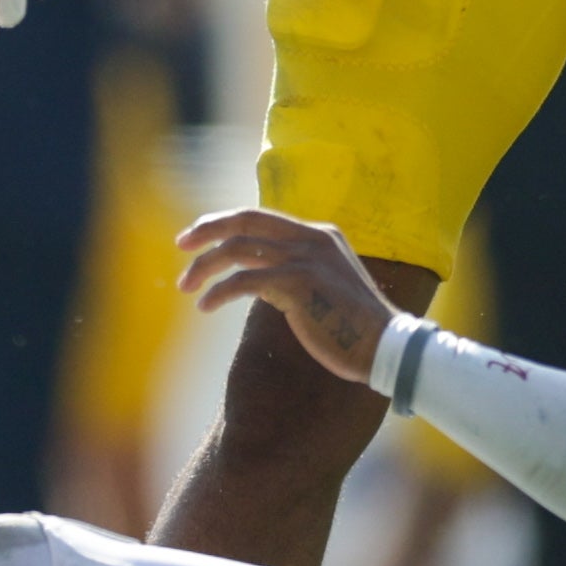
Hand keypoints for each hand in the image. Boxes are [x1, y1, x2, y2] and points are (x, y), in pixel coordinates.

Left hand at [175, 207, 396, 384]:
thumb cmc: (351, 326)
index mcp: (318, 235)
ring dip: (205, 267)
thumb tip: (255, 277)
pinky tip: (206, 305)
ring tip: (187, 288)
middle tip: (181, 244)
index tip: (199, 237)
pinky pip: (244, 280)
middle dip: (207, 230)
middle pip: (244, 221)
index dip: (225, 223)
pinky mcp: (297, 283)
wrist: (384, 347)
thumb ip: (293, 272)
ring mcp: (304, 258)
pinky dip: (219, 292)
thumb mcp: (322, 286)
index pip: (259, 218)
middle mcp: (310, 238)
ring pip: (238, 249)